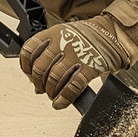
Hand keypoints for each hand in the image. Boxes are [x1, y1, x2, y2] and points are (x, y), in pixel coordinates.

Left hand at [19, 14, 137, 108]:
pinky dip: (64, 98)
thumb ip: (49, 55)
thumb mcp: (64, 36)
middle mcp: (63, 43)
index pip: (29, 50)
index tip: (29, 75)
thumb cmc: (85, 37)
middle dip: (38, 83)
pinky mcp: (91, 67)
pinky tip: (60, 103)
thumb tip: (36, 83)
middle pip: (40, 68)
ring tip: (53, 95)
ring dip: (50, 92)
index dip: (25, 66)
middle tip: (42, 88)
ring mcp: (77, 55)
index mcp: (54, 33)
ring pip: (54, 78)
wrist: (113, 33)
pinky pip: (72, 87)